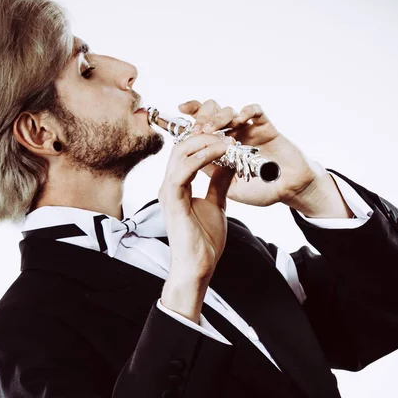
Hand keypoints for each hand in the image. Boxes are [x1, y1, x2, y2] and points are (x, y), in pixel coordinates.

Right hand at [158, 132, 235, 282]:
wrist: (199, 265)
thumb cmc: (204, 240)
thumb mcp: (217, 203)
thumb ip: (219, 182)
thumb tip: (228, 162)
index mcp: (177, 185)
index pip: (185, 152)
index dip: (203, 138)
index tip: (226, 134)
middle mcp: (169, 185)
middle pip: (180, 146)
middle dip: (204, 134)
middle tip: (227, 132)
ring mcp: (169, 192)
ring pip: (180, 153)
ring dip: (204, 142)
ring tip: (226, 140)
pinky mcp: (173, 201)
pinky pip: (183, 171)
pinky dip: (201, 157)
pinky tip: (219, 152)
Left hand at [178, 100, 323, 206]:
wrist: (291, 191)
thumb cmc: (264, 191)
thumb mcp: (232, 189)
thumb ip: (215, 177)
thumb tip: (192, 166)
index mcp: (221, 148)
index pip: (202, 127)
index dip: (191, 115)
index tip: (180, 110)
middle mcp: (233, 135)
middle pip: (213, 113)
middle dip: (202, 116)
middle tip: (198, 128)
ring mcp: (249, 130)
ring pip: (229, 111)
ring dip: (219, 117)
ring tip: (212, 128)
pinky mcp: (266, 127)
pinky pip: (255, 111)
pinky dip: (246, 112)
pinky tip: (240, 119)